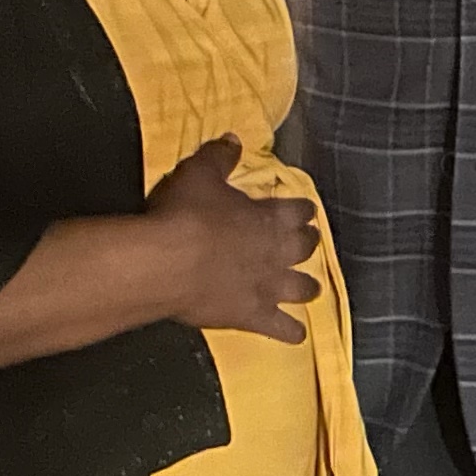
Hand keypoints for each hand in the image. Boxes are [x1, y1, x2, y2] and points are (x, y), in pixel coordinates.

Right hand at [144, 135, 318, 341]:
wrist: (168, 262)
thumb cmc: (184, 214)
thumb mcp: (200, 173)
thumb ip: (220, 156)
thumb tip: (234, 139)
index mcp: (270, 217)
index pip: (299, 211)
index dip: (303, 211)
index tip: (305, 211)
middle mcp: (277, 253)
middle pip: (305, 249)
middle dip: (307, 245)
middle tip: (306, 245)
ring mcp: (269, 287)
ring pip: (302, 289)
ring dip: (306, 287)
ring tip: (308, 288)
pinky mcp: (253, 316)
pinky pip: (282, 329)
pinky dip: (291, 333)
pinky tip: (297, 336)